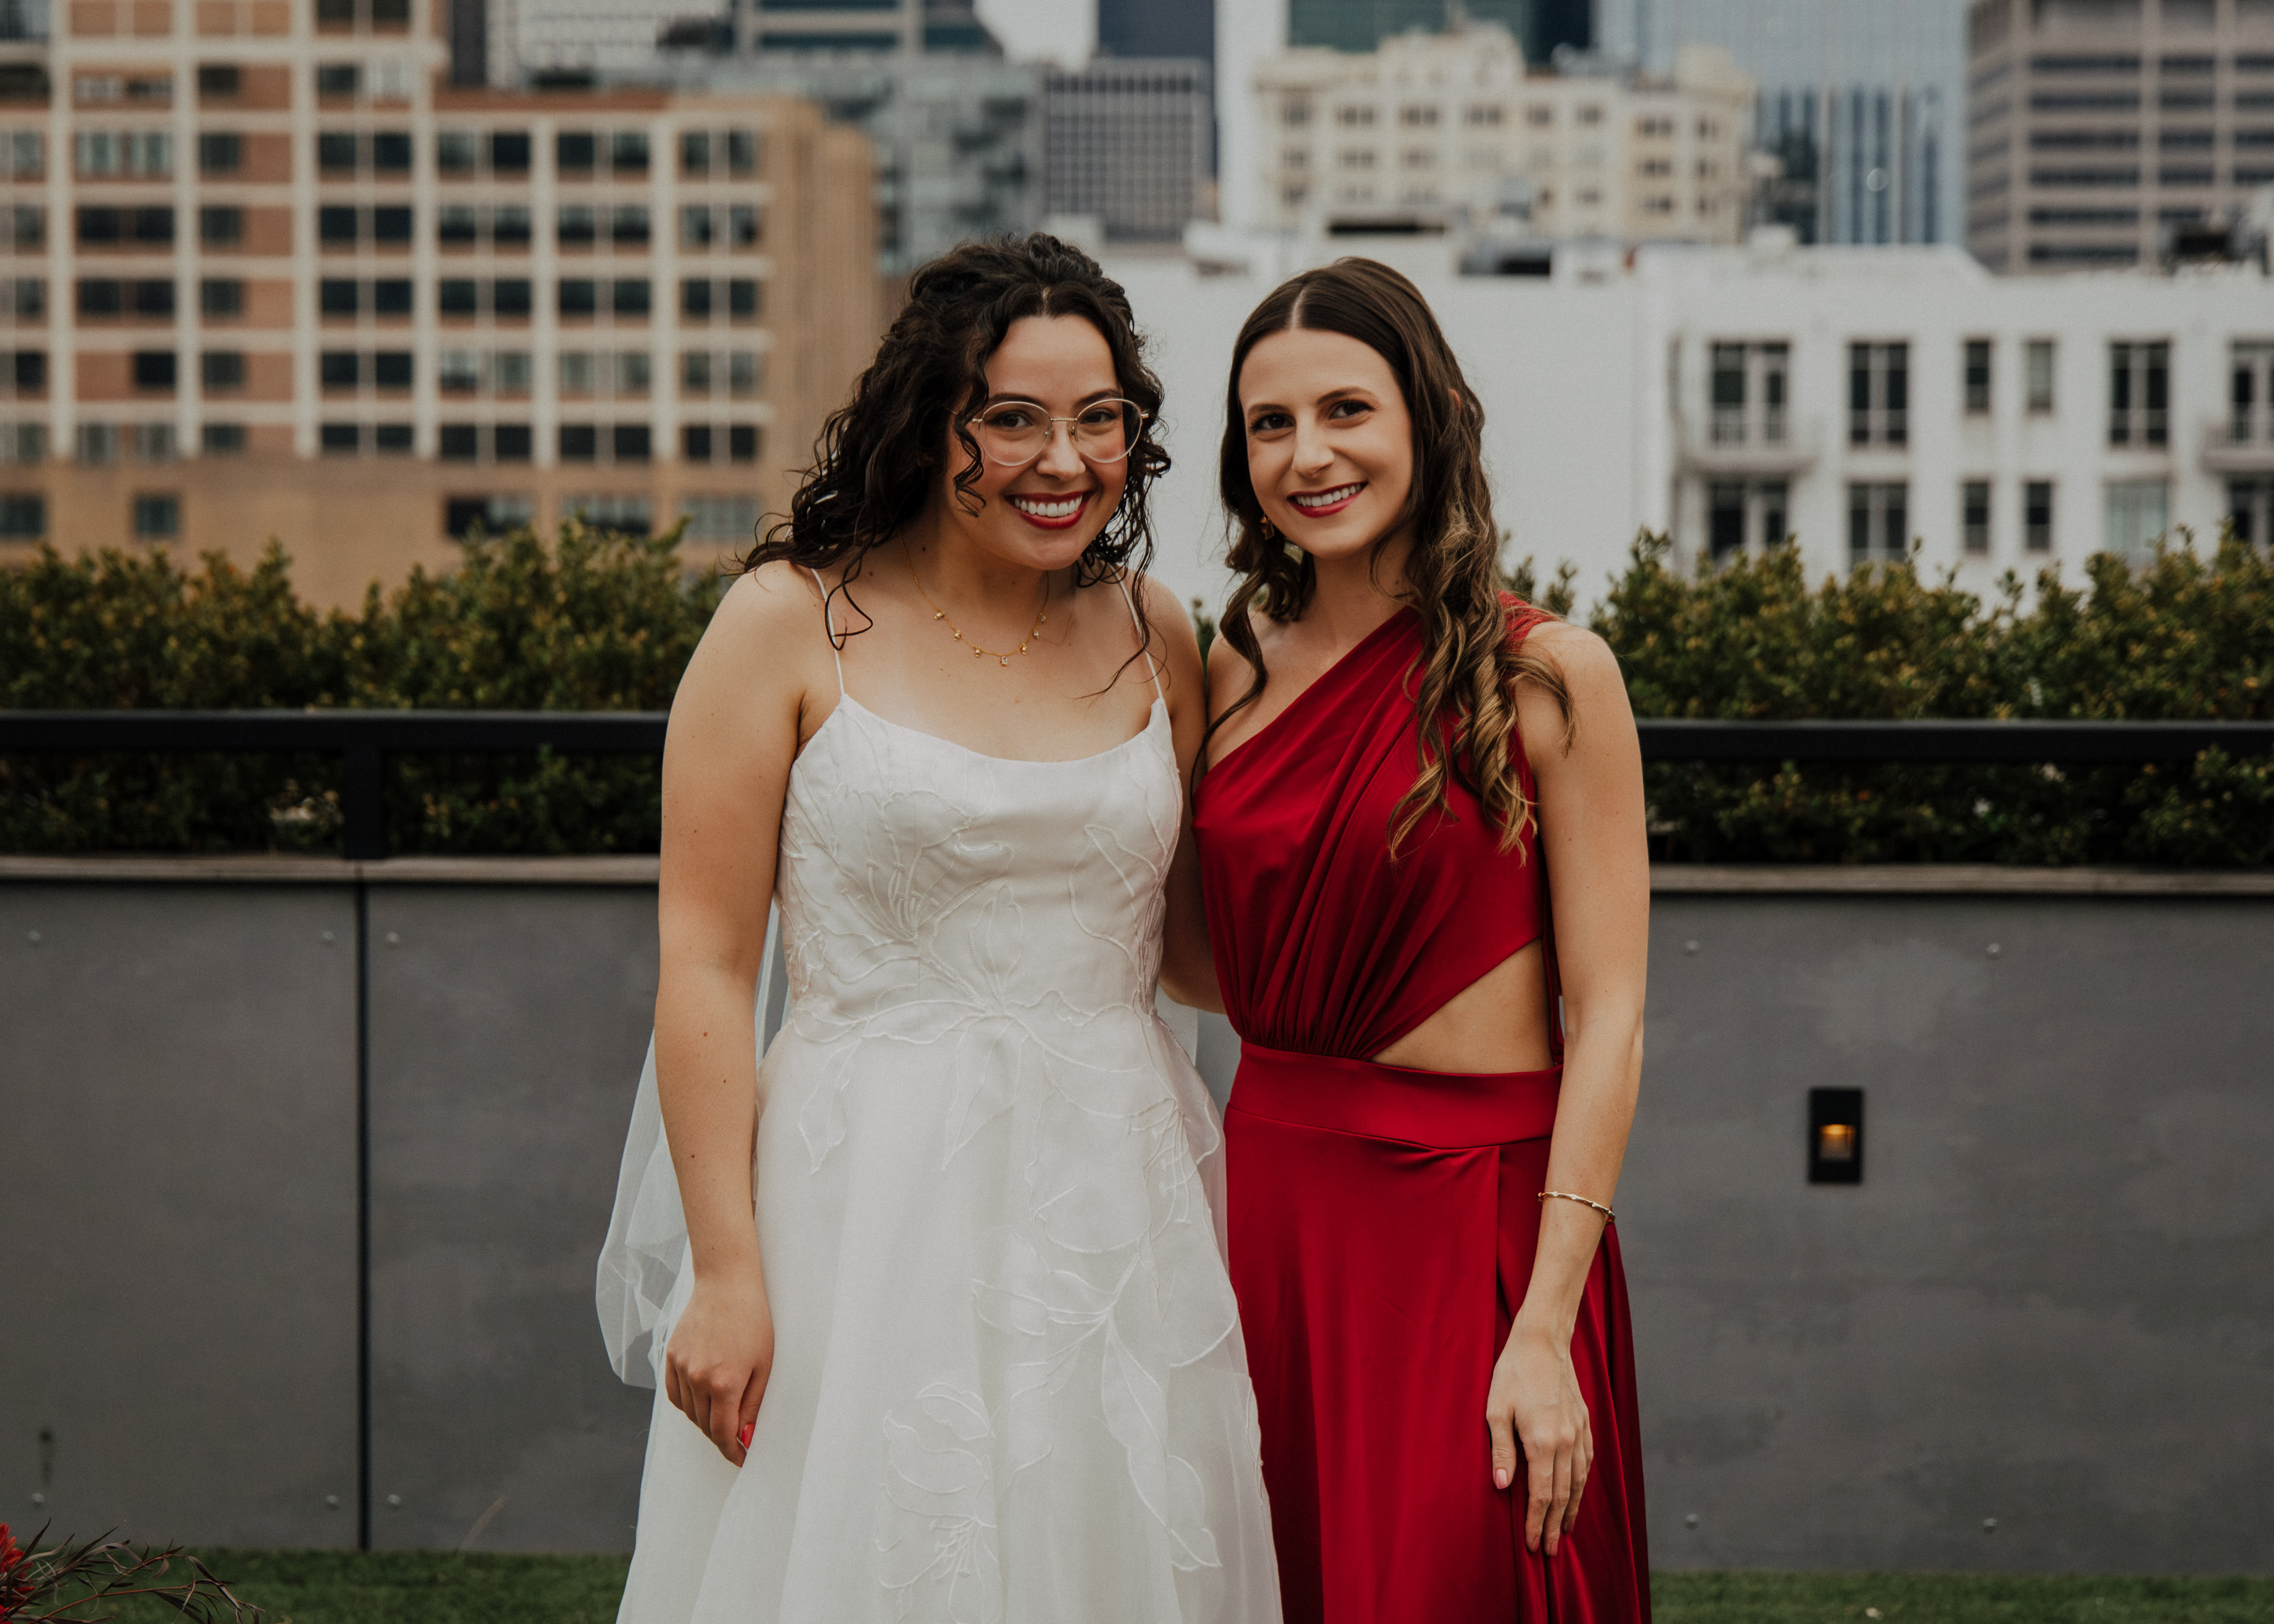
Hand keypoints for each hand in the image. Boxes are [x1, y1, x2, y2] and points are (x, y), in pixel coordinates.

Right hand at [664, 1267, 774, 1466]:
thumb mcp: (764, 1365)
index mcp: (725, 1383)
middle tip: (737, 1441)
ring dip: (705, 1422)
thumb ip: (752, 1405)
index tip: (742, 1459)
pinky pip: (675, 1395)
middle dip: (722, 1439)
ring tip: (722, 1419)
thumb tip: (744, 1438)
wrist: (726, 1283)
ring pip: (689, 1413)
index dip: (733, 1452)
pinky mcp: (670, 1356)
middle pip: (705, 1426)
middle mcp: (698, 1378)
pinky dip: (687, 1405)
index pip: (723, 1434)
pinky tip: (701, 1402)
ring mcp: (681, 1367)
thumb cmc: (754, 1321)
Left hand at [1485, 1320, 1593, 1556]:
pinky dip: (1582, 1485)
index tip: (1532, 1545)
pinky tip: (1576, 1494)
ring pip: (1579, 1482)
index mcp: (1543, 1442)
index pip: (1541, 1495)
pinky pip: (1587, 1463)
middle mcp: (1566, 1442)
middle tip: (1548, 1551)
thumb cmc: (1513, 1373)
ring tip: (1564, 1531)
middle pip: (1562, 1495)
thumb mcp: (1496, 1410)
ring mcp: (1579, 1433)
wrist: (1543, 1341)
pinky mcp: (1585, 1423)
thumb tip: (1501, 1486)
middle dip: (1554, 1525)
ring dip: (1571, 1510)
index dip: (1536, 1522)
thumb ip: (1501, 1450)